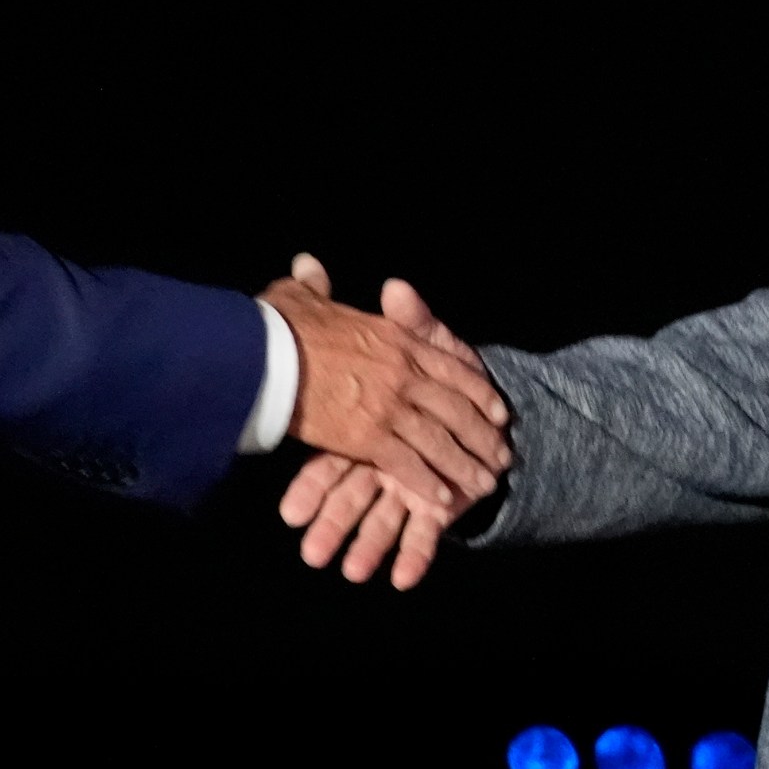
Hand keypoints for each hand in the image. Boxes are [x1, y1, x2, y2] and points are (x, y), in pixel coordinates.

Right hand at [261, 256, 508, 511]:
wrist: (266, 356)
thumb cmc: (282, 326)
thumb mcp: (305, 297)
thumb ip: (316, 286)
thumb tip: (309, 265)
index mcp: (397, 340)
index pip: (452, 366)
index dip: (478, 391)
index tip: (498, 410)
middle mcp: (404, 374)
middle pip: (456, 409)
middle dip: (482, 435)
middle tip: (502, 455)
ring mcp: (390, 408)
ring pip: (440, 441)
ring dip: (465, 465)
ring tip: (484, 484)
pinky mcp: (369, 439)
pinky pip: (408, 466)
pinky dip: (428, 485)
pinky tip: (443, 502)